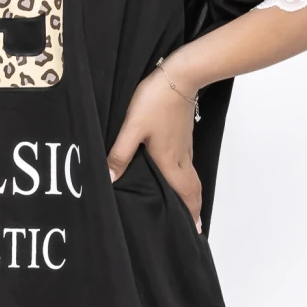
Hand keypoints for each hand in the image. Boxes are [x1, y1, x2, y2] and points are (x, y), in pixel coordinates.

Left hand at [107, 57, 202, 230]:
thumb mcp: (131, 128)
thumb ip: (120, 154)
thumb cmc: (156, 101)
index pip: (184, 193)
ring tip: (189, 206)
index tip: (196, 230)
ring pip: (191, 177)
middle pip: (192, 189)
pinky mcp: (183, 135)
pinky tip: (179, 176)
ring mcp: (184, 145)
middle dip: (194, 208)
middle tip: (196, 225)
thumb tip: (110, 180)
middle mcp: (181, 156)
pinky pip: (188, 164)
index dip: (190, 213)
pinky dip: (188, 178)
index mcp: (169, 160)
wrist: (180, 76)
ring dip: (192, 194)